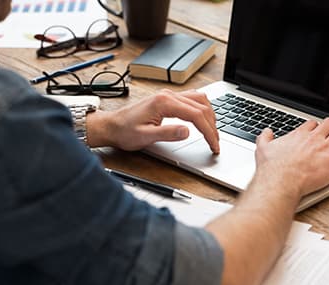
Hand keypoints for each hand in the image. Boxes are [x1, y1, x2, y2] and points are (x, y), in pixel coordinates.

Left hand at [87, 89, 219, 152]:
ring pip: (199, 99)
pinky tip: (203, 118)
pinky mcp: (167, 99)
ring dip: (209, 115)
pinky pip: (191, 99)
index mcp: (164, 102)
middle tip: (216, 142)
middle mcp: (168, 95)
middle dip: (212, 125)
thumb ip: (167, 133)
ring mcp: (168, 95)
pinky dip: (202, 109)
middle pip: (201, 106)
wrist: (111, 126)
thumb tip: (188, 132)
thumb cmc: (125, 131)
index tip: (214, 145)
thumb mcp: (145, 136)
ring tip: (213, 132)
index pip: (196, 115)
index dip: (209, 131)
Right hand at [254, 118, 328, 196]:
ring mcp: (326, 148)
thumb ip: (265, 138)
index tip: (319, 129)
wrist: (280, 181)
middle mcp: (314, 138)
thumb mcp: (263, 148)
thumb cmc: (272, 168)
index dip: (317, 125)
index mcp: (299, 135)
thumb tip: (266, 132)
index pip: (312, 124)